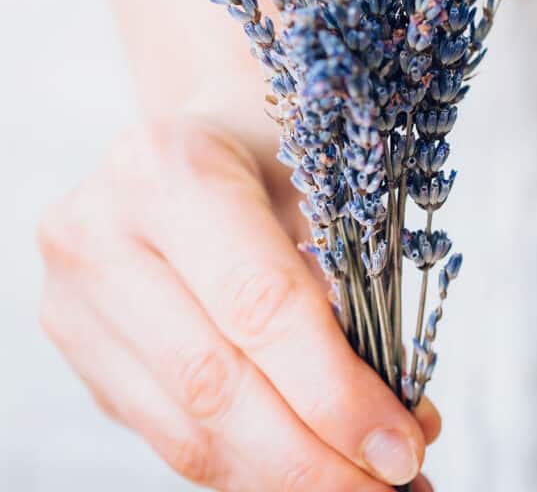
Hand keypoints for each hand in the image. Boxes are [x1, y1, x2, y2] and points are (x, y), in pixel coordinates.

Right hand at [38, 117, 439, 489]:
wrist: (188, 141)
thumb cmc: (264, 149)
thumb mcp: (316, 180)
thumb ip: (346, 283)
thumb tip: (395, 416)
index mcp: (164, 168)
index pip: (257, 302)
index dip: (333, 390)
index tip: (402, 445)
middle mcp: (97, 232)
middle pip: (213, 382)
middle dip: (312, 455)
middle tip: (391, 485)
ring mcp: (73, 298)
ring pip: (183, 428)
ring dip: (281, 476)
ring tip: (358, 485)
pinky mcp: (78, 349)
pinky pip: (165, 433)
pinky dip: (244, 464)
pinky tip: (301, 465)